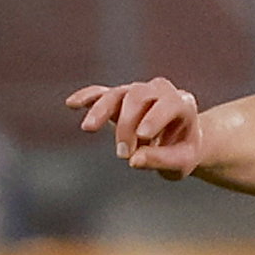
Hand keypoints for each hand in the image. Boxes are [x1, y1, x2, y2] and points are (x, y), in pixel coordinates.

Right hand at [67, 78, 204, 176]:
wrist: (180, 142)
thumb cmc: (183, 152)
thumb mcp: (181, 163)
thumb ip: (162, 160)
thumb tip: (133, 160)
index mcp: (183, 104)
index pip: (168, 103)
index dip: (154, 118)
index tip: (142, 136)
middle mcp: (160, 92)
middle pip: (138, 97)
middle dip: (127, 125)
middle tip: (123, 155)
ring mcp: (138, 92)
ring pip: (117, 93)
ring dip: (101, 111)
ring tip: (88, 128)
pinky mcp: (119, 98)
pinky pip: (101, 93)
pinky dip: (87, 97)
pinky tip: (71, 104)